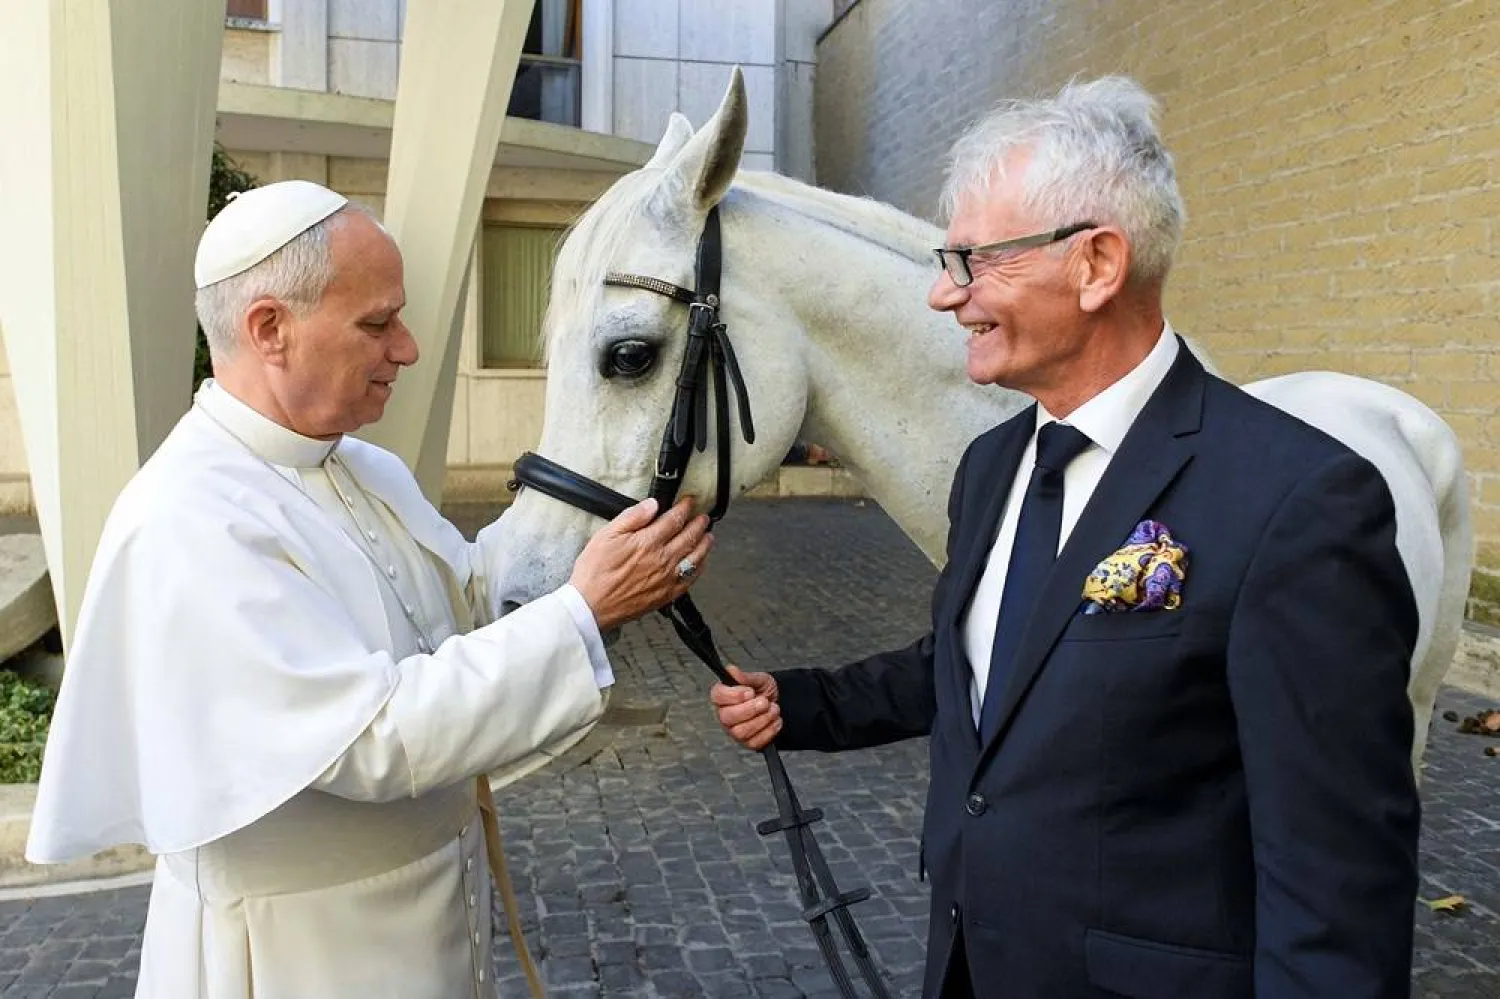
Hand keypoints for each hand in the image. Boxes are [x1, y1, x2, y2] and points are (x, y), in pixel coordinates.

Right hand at [569, 496, 712, 631]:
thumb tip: (652, 504)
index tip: (689, 502)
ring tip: (708, 536)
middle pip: (689, 536)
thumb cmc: (595, 571)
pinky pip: (691, 579)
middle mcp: (662, 559)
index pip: (674, 519)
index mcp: (648, 542)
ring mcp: (667, 578)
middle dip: (699, 524)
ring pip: (695, 557)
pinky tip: (701, 562)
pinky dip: (700, 568)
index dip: (684, 508)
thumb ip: (632, 517)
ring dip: (704, 544)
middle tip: (703, 517)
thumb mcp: (607, 535)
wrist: (591, 605)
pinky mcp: (667, 594)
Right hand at [710, 665, 780, 749]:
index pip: (717, 696)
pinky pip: (755, 742)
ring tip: (774, 709)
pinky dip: (769, 730)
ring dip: (762, 719)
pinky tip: (775, 720)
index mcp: (723, 697)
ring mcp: (735, 731)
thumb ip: (745, 677)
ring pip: (741, 732)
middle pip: (727, 717)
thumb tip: (731, 670)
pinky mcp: (748, 743)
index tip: (750, 692)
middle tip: (765, 702)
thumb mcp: (758, 679)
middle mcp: (725, 715)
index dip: (734, 695)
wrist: (778, 705)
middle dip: (750, 709)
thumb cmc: (763, 691)